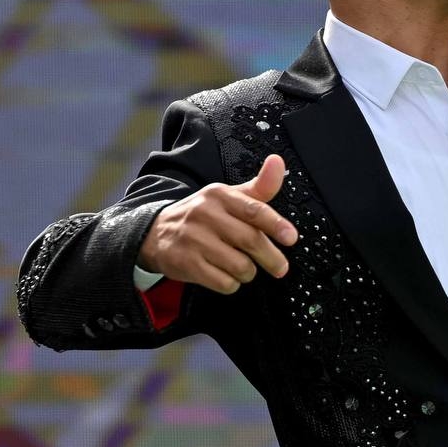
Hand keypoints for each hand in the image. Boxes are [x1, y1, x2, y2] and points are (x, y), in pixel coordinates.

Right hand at [138, 154, 296, 294]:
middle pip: (250, 240)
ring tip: (246, 269)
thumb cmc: (203, 216)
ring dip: (249, 272)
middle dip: (271, 258)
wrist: (156, 233)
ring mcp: (195, 240)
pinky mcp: (187, 263)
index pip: (253, 209)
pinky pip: (223, 282)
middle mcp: (206, 214)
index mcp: (219, 195)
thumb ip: (258, 187)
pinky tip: (227, 276)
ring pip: (239, 265)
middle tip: (281, 268)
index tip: (291, 238)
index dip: (276, 224)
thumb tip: (278, 162)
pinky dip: (232, 283)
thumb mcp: (228, 197)